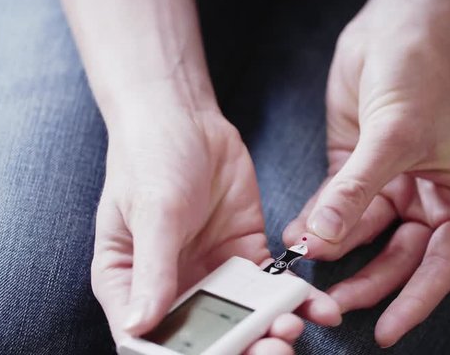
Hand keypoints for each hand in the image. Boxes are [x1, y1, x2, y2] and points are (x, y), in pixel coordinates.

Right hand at [92, 102, 340, 352]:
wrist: (185, 119)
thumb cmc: (147, 160)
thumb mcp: (150, 215)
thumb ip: (152, 271)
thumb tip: (137, 326)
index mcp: (131, 286)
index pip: (149, 343)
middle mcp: (173, 288)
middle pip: (204, 341)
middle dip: (240, 353)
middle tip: (271, 351)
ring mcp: (213, 274)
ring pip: (244, 321)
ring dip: (271, 332)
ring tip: (292, 329)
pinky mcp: (247, 254)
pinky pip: (274, 287)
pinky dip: (298, 300)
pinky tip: (318, 308)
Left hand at [284, 0, 449, 347]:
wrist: (396, 30)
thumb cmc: (421, 74)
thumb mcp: (393, 137)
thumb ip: (358, 189)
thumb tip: (327, 237)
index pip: (440, 265)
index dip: (415, 302)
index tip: (388, 329)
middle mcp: (424, 198)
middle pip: (396, 258)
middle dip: (364, 280)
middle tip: (332, 300)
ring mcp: (387, 186)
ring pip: (362, 237)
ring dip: (333, 251)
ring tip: (305, 264)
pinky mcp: (354, 171)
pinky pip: (336, 209)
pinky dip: (317, 223)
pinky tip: (297, 233)